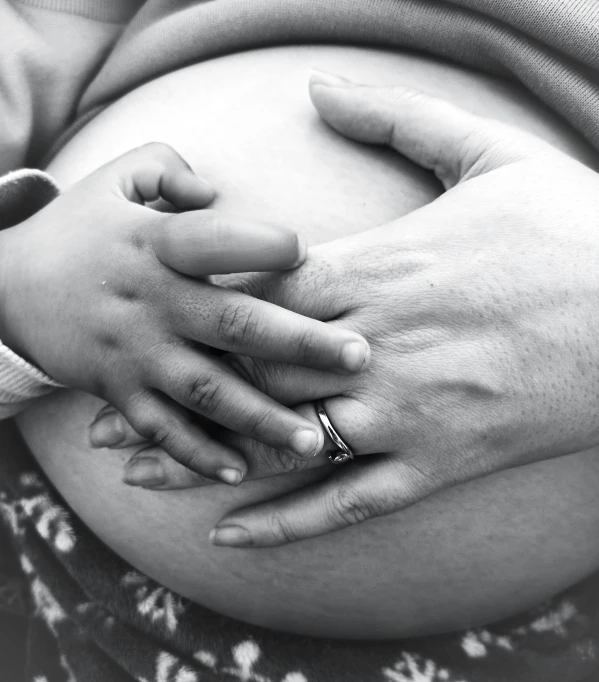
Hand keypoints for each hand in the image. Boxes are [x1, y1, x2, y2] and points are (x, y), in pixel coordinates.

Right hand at [0, 142, 369, 483]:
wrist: (9, 287)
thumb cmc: (81, 227)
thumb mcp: (117, 178)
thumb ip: (171, 171)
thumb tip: (220, 190)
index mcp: (156, 243)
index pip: (216, 241)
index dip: (264, 244)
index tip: (311, 255)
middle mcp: (152, 302)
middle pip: (233, 324)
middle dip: (298, 343)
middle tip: (359, 357)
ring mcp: (136, 354)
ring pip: (208, 392)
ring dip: (262, 418)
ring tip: (318, 441)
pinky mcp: (120, 391)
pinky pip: (162, 429)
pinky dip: (197, 454)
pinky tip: (240, 471)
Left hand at [92, 72, 598, 547]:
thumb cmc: (568, 228)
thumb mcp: (486, 152)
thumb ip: (395, 118)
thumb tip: (320, 87)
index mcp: (377, 269)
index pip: (258, 295)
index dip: (191, 311)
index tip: (139, 324)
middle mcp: (375, 347)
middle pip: (248, 373)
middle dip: (174, 393)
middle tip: (106, 412)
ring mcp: (405, 411)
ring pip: (284, 443)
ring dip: (203, 461)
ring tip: (139, 476)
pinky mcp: (439, 461)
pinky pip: (349, 500)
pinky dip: (286, 521)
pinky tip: (230, 531)